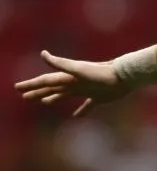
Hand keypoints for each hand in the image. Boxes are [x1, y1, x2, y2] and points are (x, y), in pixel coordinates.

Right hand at [14, 50, 131, 116]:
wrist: (124, 76)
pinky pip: (87, 106)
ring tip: (45, 102)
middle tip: (25, 96)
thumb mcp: (78, 69)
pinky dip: (82, 111)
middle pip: (53, 88)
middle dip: (38, 92)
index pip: (46, 81)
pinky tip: (76, 116)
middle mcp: (75, 83)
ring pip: (66, 95)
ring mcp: (87, 90)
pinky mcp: (99, 98)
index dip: (31, 85)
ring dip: (54, 98)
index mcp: (68, 77)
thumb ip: (61, 63)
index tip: (17, 88)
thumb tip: (43, 54)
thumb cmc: (101, 72)